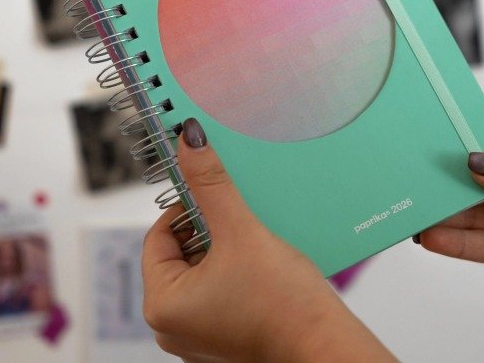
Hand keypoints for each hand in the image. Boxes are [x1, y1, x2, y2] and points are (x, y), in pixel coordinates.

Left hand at [142, 118, 394, 362]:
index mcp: (162, 304)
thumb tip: (189, 141)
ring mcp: (199, 332)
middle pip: (181, 251)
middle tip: (236, 214)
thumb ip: (211, 184)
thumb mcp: (241, 232)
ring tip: (251, 236)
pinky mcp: (223, 332)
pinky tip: (259, 258)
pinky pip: (218, 285)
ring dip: (224, 244)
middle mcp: (173, 325)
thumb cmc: (283, 304)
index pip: (158, 235)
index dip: (186, 208)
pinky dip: (234, 265)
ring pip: (202, 267)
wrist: (325, 346)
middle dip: (208, 227)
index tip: (211, 193)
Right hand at [418, 107, 483, 295]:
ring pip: (475, 212)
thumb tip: (481, 163)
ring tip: (418, 209)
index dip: (467, 122)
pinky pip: (483, 246)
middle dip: (447, 171)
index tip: (434, 118)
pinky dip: (457, 243)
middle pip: (478, 173)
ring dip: (445, 211)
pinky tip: (435, 236)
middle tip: (415, 169)